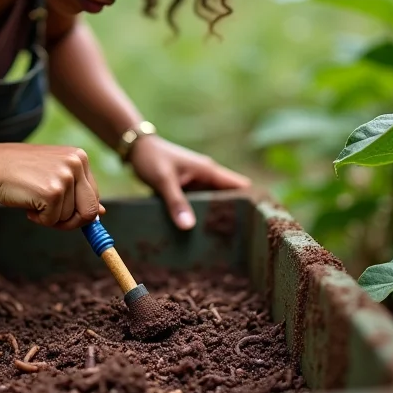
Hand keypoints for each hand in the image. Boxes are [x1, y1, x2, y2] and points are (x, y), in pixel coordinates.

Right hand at [0, 144, 103, 229]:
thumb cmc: (20, 173)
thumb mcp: (53, 176)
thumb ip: (77, 191)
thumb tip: (101, 212)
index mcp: (80, 157)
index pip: (94, 196)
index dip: (78, 211)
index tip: (62, 213)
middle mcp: (77, 163)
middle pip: (90, 210)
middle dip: (71, 221)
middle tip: (49, 216)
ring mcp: (66, 176)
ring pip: (71, 218)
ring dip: (51, 218)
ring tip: (33, 200)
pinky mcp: (53, 191)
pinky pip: (54, 221)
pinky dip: (39, 220)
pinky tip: (27, 204)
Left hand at [128, 136, 250, 230]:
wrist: (135, 149)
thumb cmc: (151, 158)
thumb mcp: (163, 181)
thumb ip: (175, 202)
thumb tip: (189, 227)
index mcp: (209, 171)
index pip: (240, 186)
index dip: (252, 202)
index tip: (257, 223)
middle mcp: (206, 178)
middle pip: (228, 200)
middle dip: (232, 217)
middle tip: (236, 242)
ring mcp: (196, 185)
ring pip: (212, 205)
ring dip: (213, 219)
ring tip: (219, 243)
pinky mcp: (185, 191)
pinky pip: (197, 206)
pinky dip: (198, 217)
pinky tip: (196, 235)